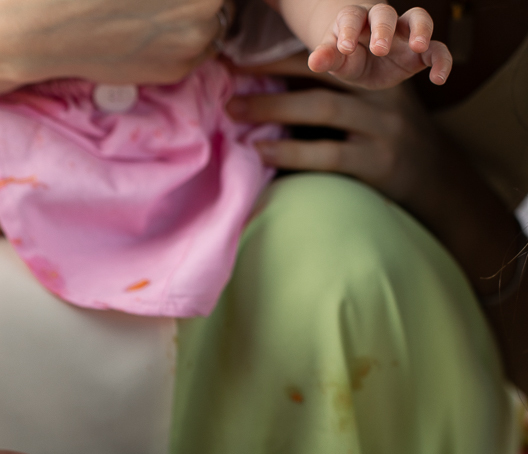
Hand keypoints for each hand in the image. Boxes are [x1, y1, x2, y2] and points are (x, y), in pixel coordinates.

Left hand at [227, 56, 438, 208]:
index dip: (284, 56)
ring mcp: (384, 127)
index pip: (330, 54)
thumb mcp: (374, 106)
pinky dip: (290, 151)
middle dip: (272, 77)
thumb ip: (337, 92)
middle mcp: (384, 93)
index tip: (242, 59)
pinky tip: (261, 151)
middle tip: (231, 85)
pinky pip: (329, 153)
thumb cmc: (389, 139)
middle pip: (324, 75)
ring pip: (324, 109)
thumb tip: (270, 89)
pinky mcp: (380, 162)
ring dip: (274, 109)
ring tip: (236, 112)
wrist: (439, 181)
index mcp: (380, 74)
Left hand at [308, 4, 450, 87]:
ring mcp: (403, 33)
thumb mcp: (335, 60)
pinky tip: (439, 79)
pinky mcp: (420, 51)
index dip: (349, 29)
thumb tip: (314, 61)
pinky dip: (442, 60)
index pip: (352, 17)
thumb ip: (327, 58)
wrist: (364, 61)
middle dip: (383, 28)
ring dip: (421, 29)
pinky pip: (437, 49)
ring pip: (418, 18)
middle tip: (379, 49)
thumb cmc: (346, 56)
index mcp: (355, 20)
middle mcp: (382, 21)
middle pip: (385, 13)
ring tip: (418, 46)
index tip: (344, 48)